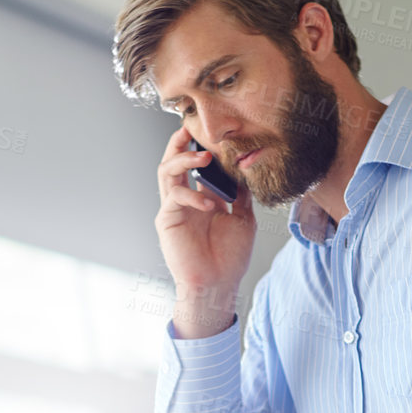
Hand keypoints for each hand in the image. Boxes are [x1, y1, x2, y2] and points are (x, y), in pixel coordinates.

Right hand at [154, 125, 255, 338]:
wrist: (218, 284)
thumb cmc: (230, 257)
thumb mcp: (243, 219)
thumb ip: (240, 194)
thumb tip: (244, 170)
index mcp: (201, 198)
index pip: (195, 165)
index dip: (200, 146)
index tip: (213, 132)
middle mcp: (184, 200)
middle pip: (173, 161)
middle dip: (181, 143)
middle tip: (191, 128)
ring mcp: (173, 208)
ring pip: (167, 171)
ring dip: (183, 158)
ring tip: (204, 155)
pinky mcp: (167, 220)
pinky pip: (174, 196)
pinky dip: (193, 196)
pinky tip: (210, 205)